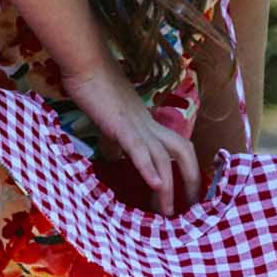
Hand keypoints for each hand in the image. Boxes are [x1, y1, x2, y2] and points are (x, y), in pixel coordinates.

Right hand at [62, 64, 200, 218]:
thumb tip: (116, 157)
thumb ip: (116, 139)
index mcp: (147, 122)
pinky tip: (153, 185)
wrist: (85, 62)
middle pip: (183, 151)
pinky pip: (140, 149)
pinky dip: (149, 168)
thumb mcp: (109, 119)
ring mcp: (137, 124)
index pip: (176, 146)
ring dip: (167, 188)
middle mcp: (148, 124)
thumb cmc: (93, 86)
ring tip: (166, 214)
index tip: (186, 193)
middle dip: (191, 180)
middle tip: (190, 208)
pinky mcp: (121, 125)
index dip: (186, 169)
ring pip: (164, 157)